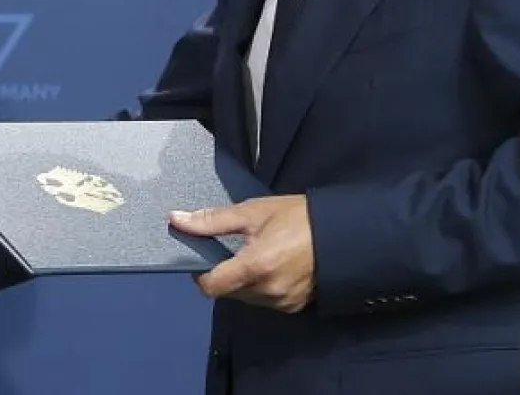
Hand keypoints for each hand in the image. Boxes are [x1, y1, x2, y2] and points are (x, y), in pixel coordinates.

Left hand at [169, 195, 314, 312]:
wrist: (343, 233)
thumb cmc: (298, 217)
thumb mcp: (253, 212)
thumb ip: (212, 220)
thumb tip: (177, 219)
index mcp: (255, 267)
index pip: (210, 286)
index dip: (200, 274)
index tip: (203, 258)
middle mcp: (267, 291)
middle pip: (227, 292)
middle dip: (223, 274)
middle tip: (233, 250)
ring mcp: (282, 302)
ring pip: (245, 298)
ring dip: (242, 282)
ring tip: (255, 256)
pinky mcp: (294, 307)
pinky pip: (265, 301)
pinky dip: (261, 288)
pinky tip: (272, 267)